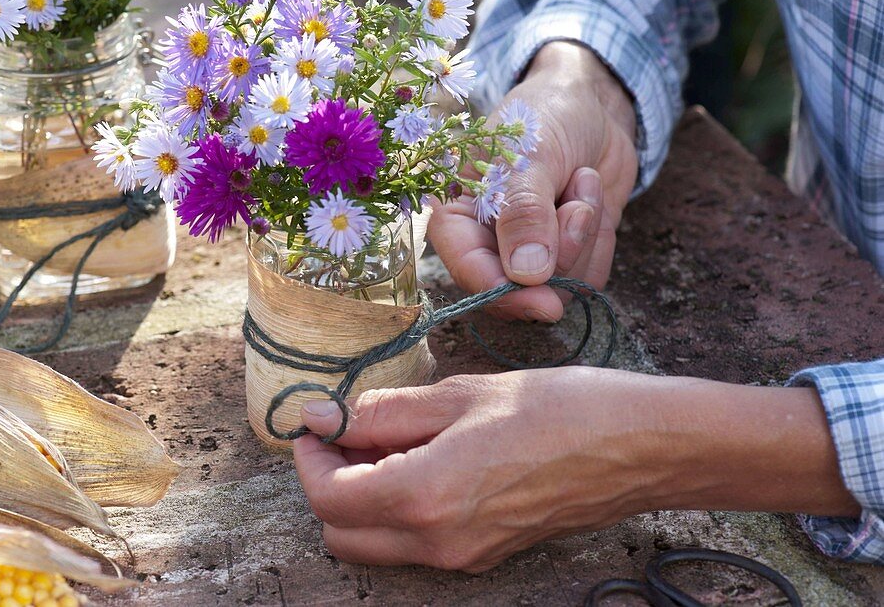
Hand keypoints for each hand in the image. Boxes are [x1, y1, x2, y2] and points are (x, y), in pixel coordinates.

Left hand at [293, 370, 856, 571]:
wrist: (642, 446)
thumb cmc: (557, 407)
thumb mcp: (461, 394)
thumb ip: (383, 412)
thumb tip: (325, 418)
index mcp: (425, 496)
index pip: (328, 498)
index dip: (309, 458)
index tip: (317, 421)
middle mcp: (439, 542)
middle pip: (342, 534)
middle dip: (329, 482)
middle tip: (349, 430)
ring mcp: (465, 557)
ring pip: (376, 546)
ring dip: (363, 497)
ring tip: (391, 438)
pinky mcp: (486, 555)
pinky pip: (417, 544)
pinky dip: (399, 509)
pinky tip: (427, 458)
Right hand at [428, 41, 637, 320]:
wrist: (591, 107)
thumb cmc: (544, 117)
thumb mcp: (530, 154)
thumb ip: (525, 213)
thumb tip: (525, 275)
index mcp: (457, 215)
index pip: (467, 268)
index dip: (502, 291)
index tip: (544, 301)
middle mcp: (486, 243)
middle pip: (517, 290)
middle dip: (560, 252)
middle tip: (576, 203)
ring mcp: (527, 256)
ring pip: (559, 287)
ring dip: (583, 237)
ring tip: (580, 184)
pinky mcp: (565, 259)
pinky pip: (588, 279)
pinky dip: (601, 242)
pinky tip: (590, 199)